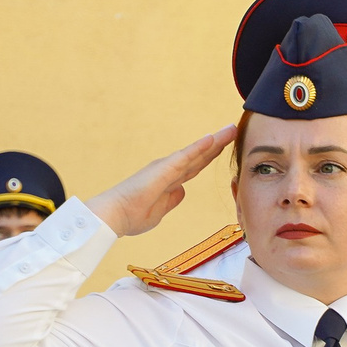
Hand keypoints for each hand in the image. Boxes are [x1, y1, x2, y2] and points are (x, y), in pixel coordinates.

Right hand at [87, 127, 237, 237]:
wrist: (113, 217)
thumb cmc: (131, 215)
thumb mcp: (160, 210)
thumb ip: (172, 200)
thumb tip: (181, 191)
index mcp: (169, 180)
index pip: (195, 166)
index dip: (210, 156)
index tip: (224, 147)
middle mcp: (168, 170)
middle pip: (199, 156)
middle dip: (217, 144)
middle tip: (232, 131)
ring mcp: (166, 168)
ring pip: (196, 153)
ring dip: (214, 141)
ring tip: (230, 130)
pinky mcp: (163, 170)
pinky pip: (185, 157)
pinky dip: (199, 148)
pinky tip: (212, 139)